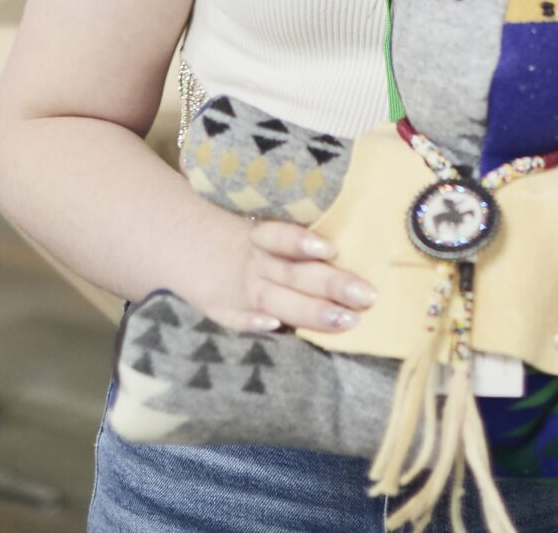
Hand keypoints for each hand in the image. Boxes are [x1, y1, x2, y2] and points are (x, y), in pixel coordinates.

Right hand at [193, 219, 375, 335]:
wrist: (190, 246)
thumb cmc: (250, 242)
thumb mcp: (265, 230)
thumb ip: (298, 239)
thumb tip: (362, 238)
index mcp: (263, 237)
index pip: (280, 237)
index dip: (301, 242)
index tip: (330, 250)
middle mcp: (254, 262)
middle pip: (292, 273)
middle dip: (330, 284)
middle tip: (368, 296)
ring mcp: (239, 288)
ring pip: (274, 299)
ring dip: (309, 311)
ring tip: (344, 320)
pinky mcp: (223, 310)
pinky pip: (235, 319)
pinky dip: (252, 323)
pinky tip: (274, 326)